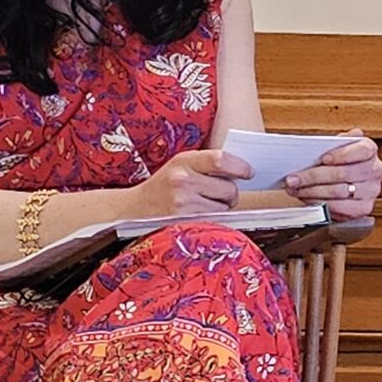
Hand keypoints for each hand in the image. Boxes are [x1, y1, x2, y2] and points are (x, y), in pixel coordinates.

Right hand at [133, 148, 248, 217]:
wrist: (133, 210)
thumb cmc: (163, 187)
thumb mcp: (180, 166)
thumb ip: (207, 165)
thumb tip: (243, 171)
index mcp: (183, 161)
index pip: (220, 159)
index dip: (240, 167)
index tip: (248, 173)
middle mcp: (182, 180)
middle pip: (229, 188)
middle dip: (231, 193)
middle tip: (221, 194)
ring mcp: (183, 203)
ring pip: (224, 206)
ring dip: (222, 207)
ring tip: (204, 204)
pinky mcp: (184, 222)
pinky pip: (215, 220)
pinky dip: (214, 219)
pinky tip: (199, 215)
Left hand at [284, 130, 381, 219]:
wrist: (344, 184)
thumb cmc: (338, 162)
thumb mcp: (336, 147)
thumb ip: (333, 142)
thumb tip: (326, 141)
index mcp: (369, 150)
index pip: (362, 150)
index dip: (342, 154)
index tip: (323, 159)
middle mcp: (375, 170)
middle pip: (343, 173)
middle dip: (314, 176)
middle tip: (294, 178)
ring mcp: (371, 190)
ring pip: (338, 191)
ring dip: (311, 191)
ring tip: (295, 188)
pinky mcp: (363, 208)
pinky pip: (338, 207)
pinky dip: (319, 203)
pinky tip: (306, 198)